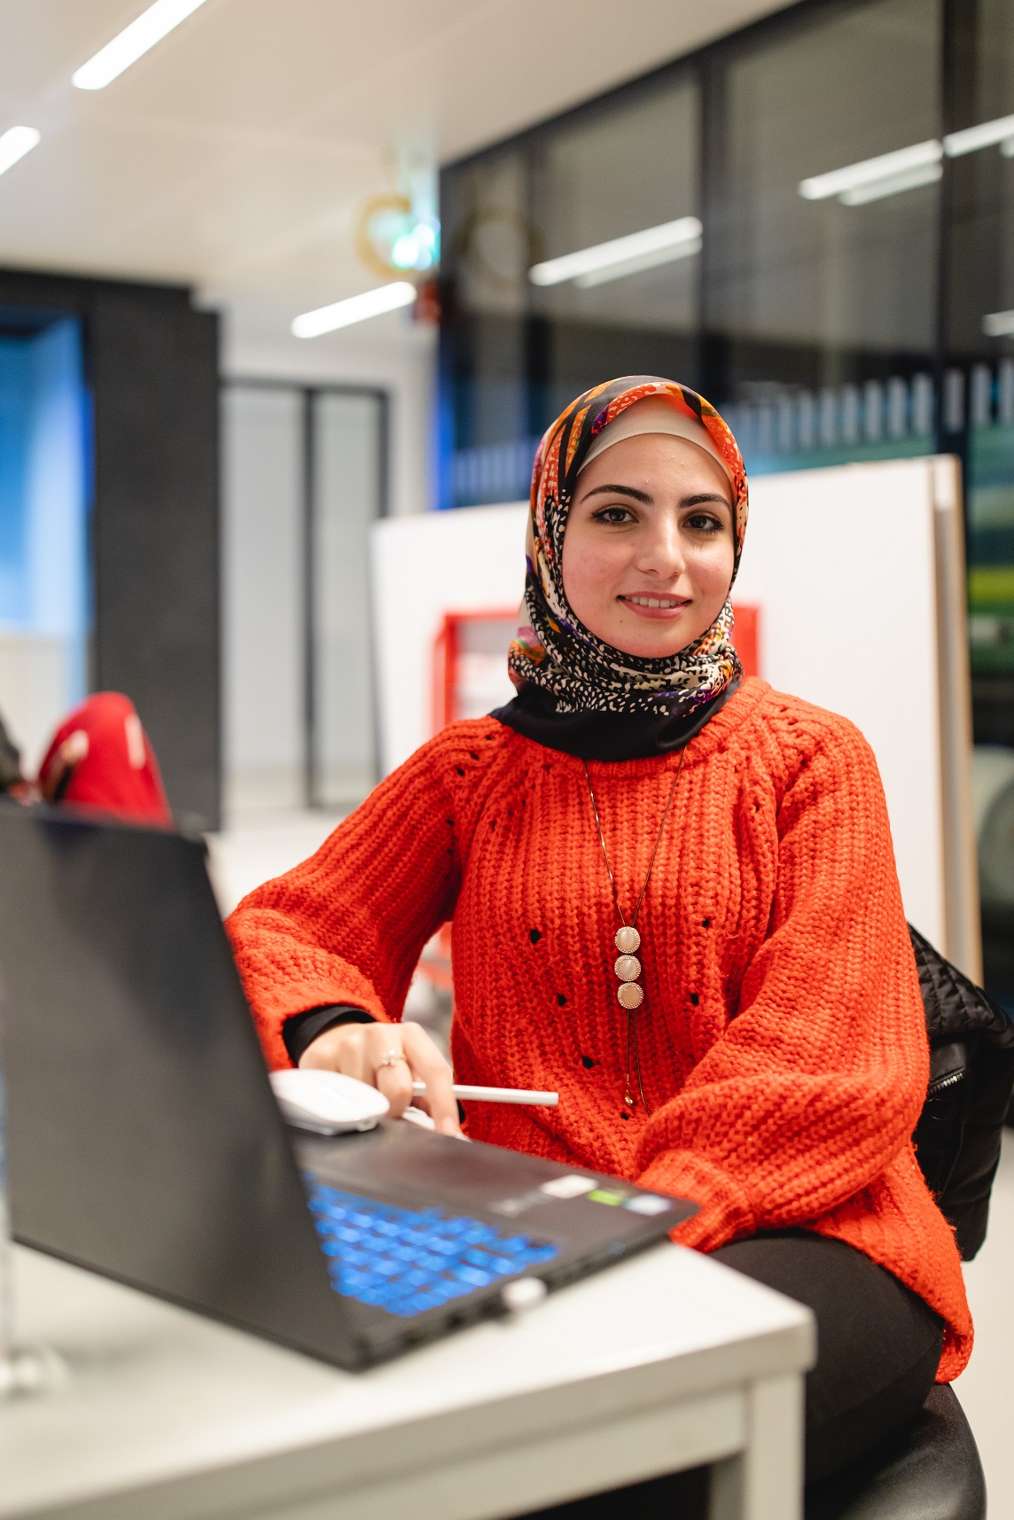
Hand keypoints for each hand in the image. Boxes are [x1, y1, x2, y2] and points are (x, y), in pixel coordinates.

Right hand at [298, 1020, 461, 1135]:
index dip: (444, 1106)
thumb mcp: (410, 1067)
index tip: (449, 1134)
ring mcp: (349, 1044)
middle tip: (391, 1110)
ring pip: (366, 1100)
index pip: (436, 1071)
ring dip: (368, 1107)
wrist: (339, 1036)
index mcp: (411, 1036)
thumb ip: (425, 1097)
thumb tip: (438, 1132)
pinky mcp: (322, 1057)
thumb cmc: (383, 1061)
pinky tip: (344, 1092)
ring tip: (365, 1094)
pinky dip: (343, 1105)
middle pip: (398, 1090)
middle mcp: (381, 1034)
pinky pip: (337, 1100)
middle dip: (397, 1110)